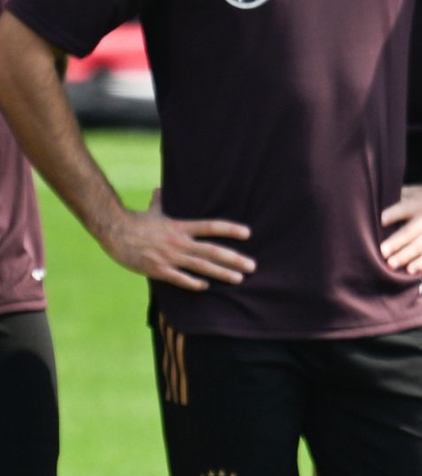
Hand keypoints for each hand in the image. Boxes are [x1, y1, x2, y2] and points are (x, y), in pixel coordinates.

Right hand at [101, 190, 253, 291]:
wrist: (114, 232)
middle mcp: (179, 242)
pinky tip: (206, 286)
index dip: (230, 230)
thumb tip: (160, 189)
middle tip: (252, 266)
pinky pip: (180, 279)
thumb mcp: (154, 209)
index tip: (248, 233)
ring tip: (239, 278)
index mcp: (181, 226)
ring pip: (201, 267)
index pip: (211, 227)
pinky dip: (194, 283)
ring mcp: (170, 257)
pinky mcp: (158, 270)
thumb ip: (162, 200)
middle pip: (212, 251)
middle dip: (234, 259)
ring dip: (222, 273)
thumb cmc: (136, 221)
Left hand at [380, 180, 421, 273]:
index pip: (404, 208)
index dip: (392, 214)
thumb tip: (371, 208)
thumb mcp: (413, 192)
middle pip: (412, 230)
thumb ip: (396, 199)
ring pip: (420, 245)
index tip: (381, 221)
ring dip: (406, 255)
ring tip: (391, 264)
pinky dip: (421, 263)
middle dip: (397, 241)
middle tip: (383, 251)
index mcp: (419, 203)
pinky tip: (410, 270)